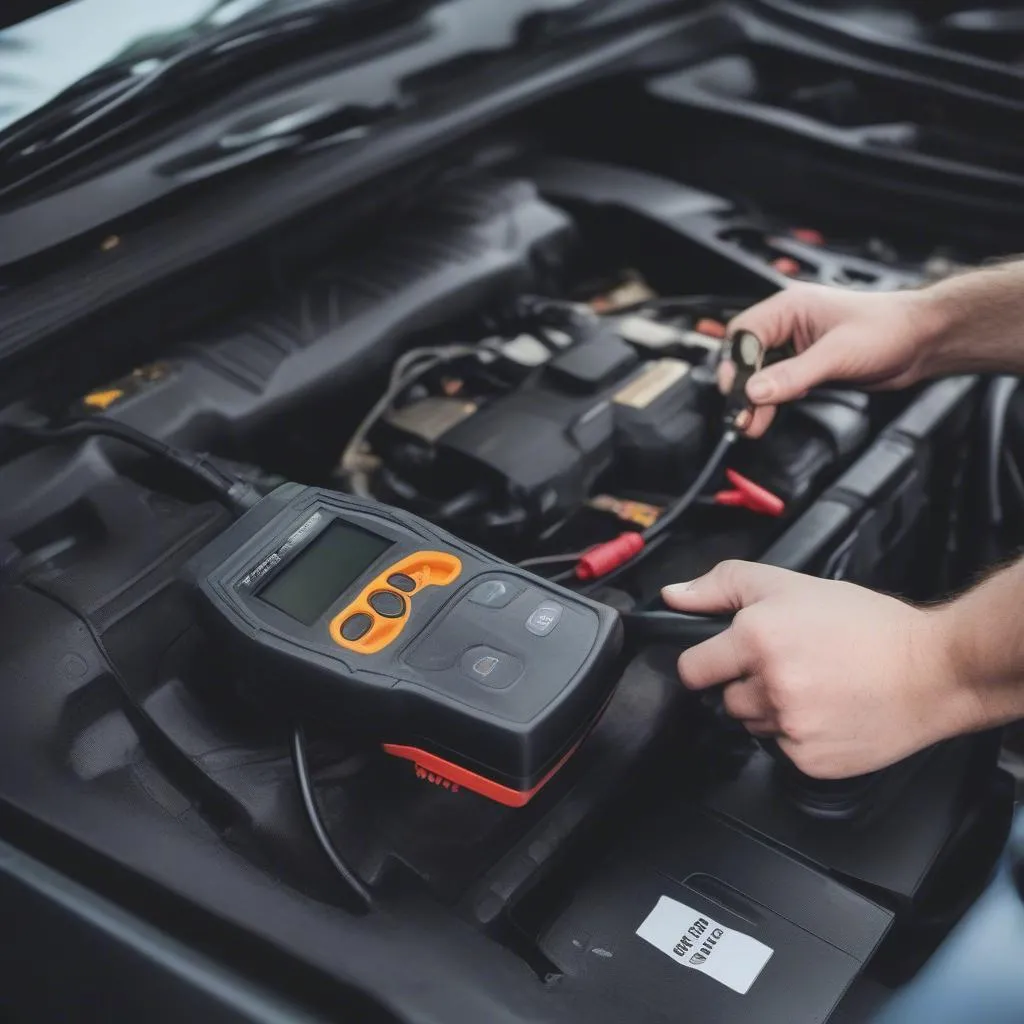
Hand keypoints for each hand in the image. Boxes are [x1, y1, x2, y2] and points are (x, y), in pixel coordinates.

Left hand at [662, 561, 979, 778]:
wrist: (934, 669)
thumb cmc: (866, 625)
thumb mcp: (787, 584)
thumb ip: (720, 586)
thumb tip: (672, 596)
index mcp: (756, 638)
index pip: (692, 669)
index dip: (706, 663)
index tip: (724, 660)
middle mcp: (769, 685)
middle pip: (725, 699)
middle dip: (746, 684)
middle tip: (787, 666)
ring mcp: (790, 727)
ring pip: (753, 725)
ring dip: (771, 710)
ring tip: (813, 686)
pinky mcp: (810, 760)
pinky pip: (782, 751)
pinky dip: (798, 735)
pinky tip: (827, 711)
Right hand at [725, 283, 938, 437]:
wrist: (922, 340)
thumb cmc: (888, 329)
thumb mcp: (837, 353)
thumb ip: (793, 374)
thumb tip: (754, 392)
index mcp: (789, 308)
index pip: (744, 334)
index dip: (735, 365)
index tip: (737, 392)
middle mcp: (787, 325)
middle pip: (746, 357)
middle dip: (740, 387)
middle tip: (740, 416)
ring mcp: (795, 347)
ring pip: (758, 374)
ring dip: (753, 400)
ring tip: (750, 424)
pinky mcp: (805, 367)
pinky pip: (775, 384)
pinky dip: (769, 402)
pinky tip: (767, 415)